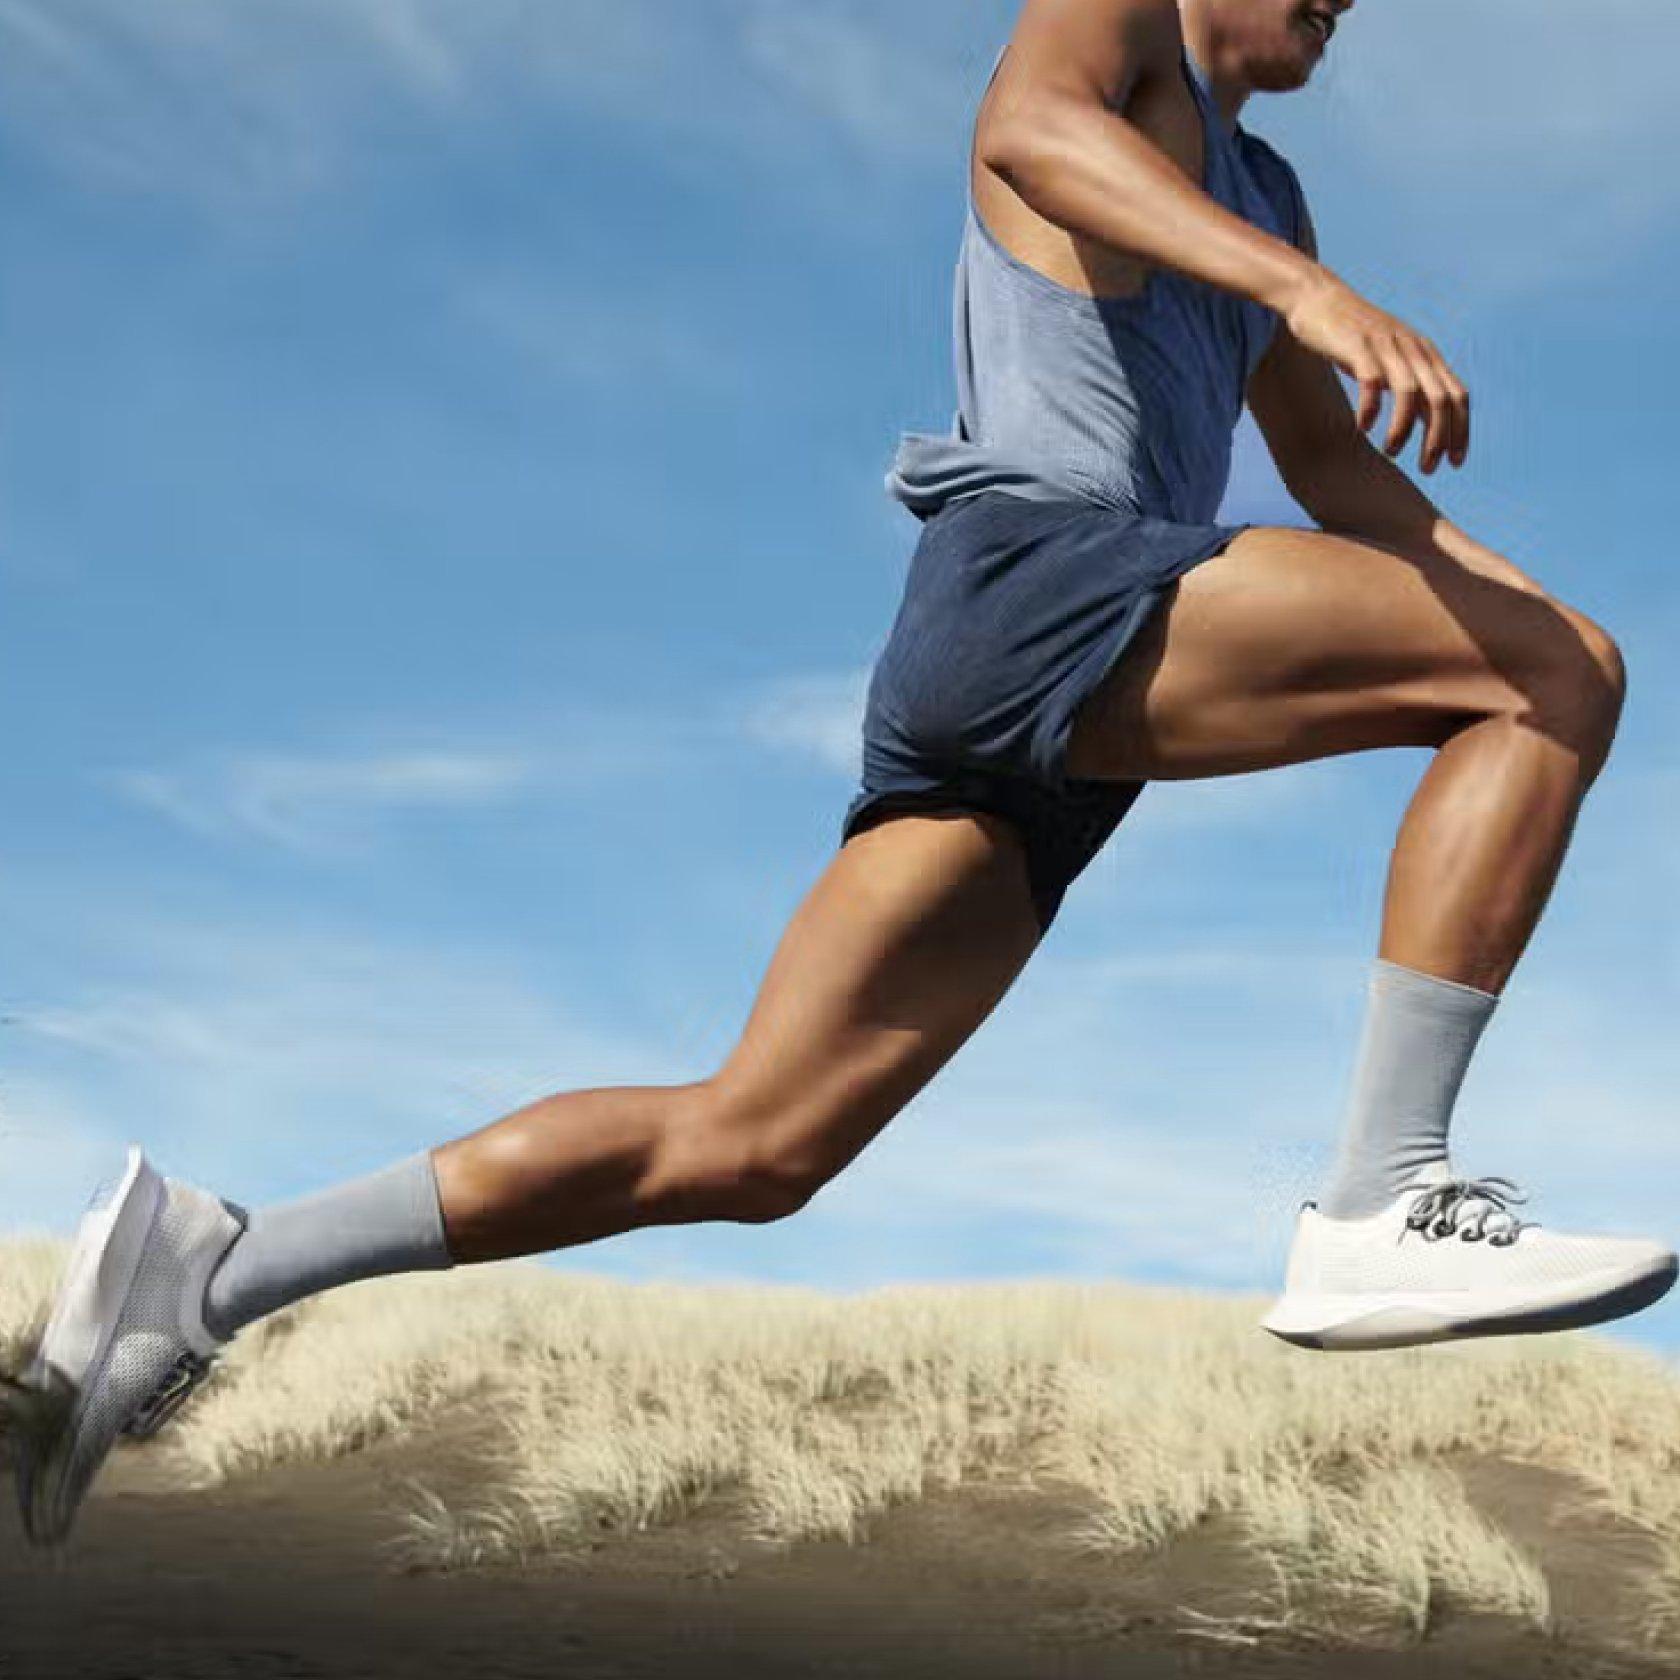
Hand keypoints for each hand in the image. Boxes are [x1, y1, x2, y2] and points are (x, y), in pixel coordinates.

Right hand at [1281, 269, 1469, 474]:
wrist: (1319, 298)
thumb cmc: (1354, 336)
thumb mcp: (1392, 359)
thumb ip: (1414, 386)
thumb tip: (1431, 423)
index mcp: (1426, 355)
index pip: (1458, 396)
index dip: (1461, 431)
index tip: (1454, 463)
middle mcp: (1413, 350)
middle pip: (1441, 400)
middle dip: (1438, 439)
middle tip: (1427, 469)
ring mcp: (1386, 347)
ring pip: (1410, 394)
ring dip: (1403, 430)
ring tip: (1391, 452)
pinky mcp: (1358, 347)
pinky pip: (1373, 383)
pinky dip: (1371, 409)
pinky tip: (1362, 428)